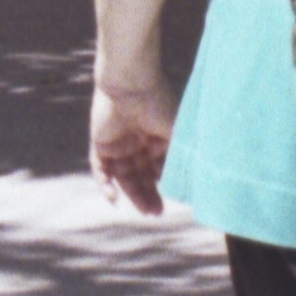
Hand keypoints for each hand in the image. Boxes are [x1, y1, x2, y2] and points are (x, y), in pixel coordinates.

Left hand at [89, 74, 177, 215]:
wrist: (129, 82)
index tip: (175, 199)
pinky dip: (105, 184)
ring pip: (125, 176)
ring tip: (145, 211)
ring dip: (133, 194)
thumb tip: (195, 181)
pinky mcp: (100, 143)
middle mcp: (138, 143)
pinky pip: (101, 169)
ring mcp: (118, 144)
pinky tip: (114, 198)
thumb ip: (182, 155)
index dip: (166, 184)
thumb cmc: (157, 103)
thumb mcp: (175, 132)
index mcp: (156, 138)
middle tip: (157, 213)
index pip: (160, 167)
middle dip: (150, 194)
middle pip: (142, 175)